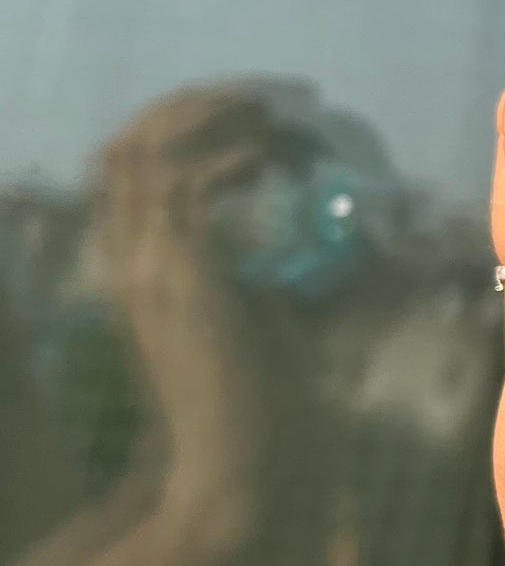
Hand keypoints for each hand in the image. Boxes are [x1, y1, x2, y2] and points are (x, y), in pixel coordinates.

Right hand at [97, 86, 280, 562]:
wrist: (237, 467)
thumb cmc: (257, 403)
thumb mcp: (259, 317)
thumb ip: (265, 269)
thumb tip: (316, 227)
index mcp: (139, 266)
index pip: (127, 163)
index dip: (183, 123)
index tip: (251, 111)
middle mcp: (130, 259)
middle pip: (130, 143)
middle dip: (199, 105)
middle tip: (269, 99)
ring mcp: (148, 268)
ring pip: (153, 153)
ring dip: (217, 120)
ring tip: (274, 119)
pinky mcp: (183, 280)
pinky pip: (190, 191)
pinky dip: (230, 160)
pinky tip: (270, 158)